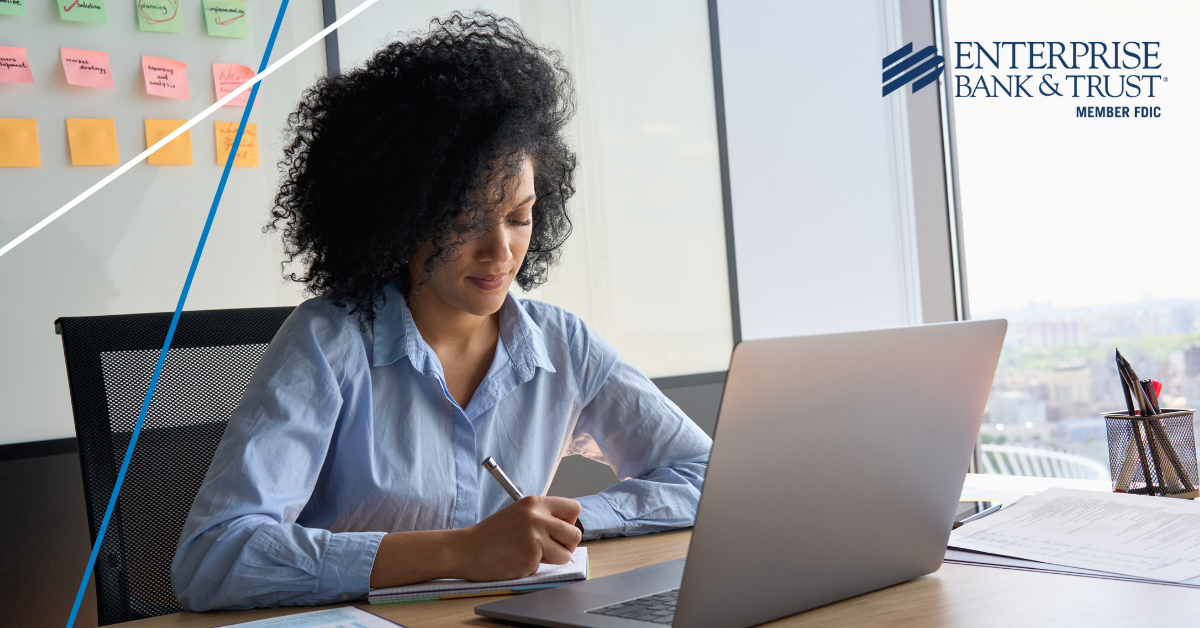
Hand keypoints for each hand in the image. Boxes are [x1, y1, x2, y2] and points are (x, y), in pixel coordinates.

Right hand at [450, 496, 582, 581]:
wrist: (466, 550)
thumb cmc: (492, 534)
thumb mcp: (518, 514)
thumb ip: (542, 517)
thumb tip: (569, 528)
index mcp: (535, 503)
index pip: (574, 508)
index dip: (569, 522)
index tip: (557, 530)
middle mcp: (537, 517)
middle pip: (575, 534)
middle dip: (566, 545)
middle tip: (549, 547)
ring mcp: (535, 538)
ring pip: (566, 554)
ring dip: (554, 559)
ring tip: (531, 554)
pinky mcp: (530, 557)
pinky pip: (547, 566)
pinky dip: (535, 566)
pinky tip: (518, 560)